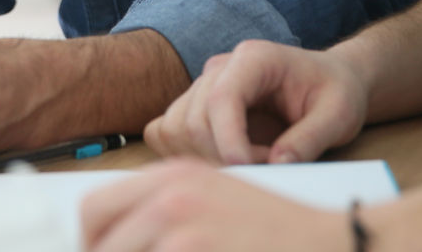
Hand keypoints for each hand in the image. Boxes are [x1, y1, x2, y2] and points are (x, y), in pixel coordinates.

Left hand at [81, 158, 348, 251]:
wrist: (330, 243)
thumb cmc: (275, 233)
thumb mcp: (215, 200)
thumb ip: (164, 213)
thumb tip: (110, 241)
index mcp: (171, 176)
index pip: (93, 210)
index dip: (91, 245)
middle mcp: (170, 195)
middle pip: (99, 243)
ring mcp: (183, 229)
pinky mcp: (194, 250)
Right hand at [144, 40, 368, 164]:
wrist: (330, 82)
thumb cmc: (336, 92)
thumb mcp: (339, 115)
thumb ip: (311, 138)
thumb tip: (277, 164)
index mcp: (255, 58)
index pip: (221, 98)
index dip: (229, 141)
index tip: (253, 170)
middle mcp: (220, 68)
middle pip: (193, 120)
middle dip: (225, 156)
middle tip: (268, 167)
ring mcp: (203, 86)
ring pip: (174, 129)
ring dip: (206, 159)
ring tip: (253, 163)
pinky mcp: (195, 106)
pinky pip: (166, 132)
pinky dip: (187, 155)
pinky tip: (227, 160)